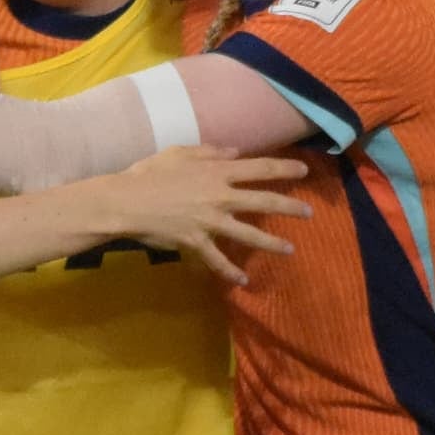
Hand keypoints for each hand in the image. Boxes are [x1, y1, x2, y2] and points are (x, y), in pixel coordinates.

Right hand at [99, 147, 309, 284]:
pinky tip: (242, 281)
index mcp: (217, 172)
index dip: (285, 170)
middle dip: (290, 208)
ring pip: (249, 235)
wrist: (126, 202)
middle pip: (264, 202)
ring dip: (272, 244)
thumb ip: (210, 152)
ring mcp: (211, 222)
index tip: (304, 172)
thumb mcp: (179, 153)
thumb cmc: (149, 173)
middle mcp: (220, 197)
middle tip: (309, 213)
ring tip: (290, 250)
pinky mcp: (197, 242)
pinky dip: (230, 272)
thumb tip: (236, 152)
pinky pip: (218, 260)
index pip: (260, 169)